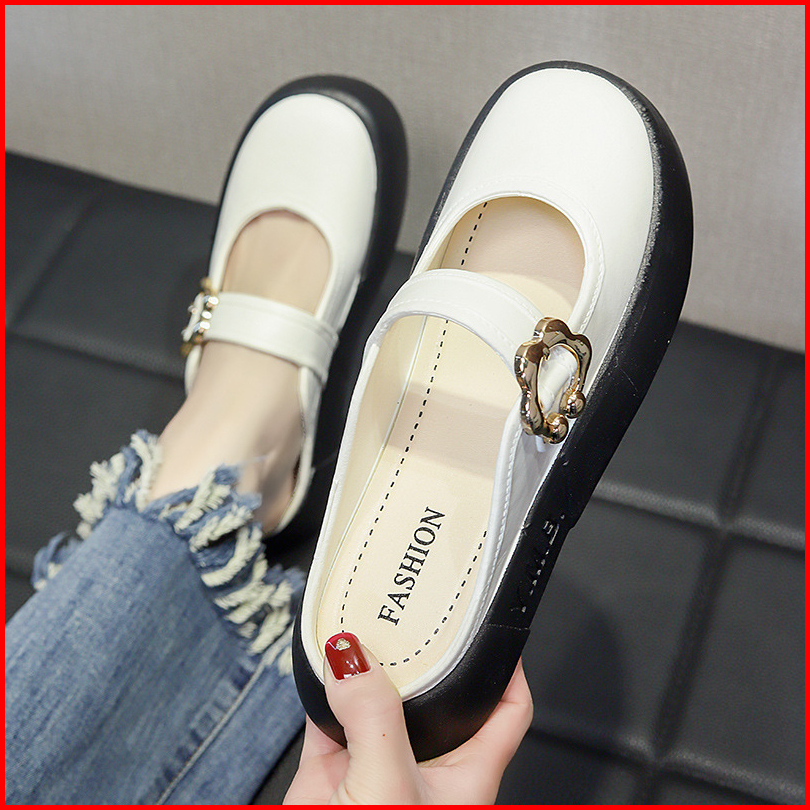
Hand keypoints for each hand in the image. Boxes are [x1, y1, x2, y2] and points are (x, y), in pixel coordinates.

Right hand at [284, 633, 531, 803]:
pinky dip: (323, 680)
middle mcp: (425, 762)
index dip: (506, 664)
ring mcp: (376, 760)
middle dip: (422, 650)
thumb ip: (374, 718)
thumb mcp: (388, 788)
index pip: (506, 708)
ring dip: (368, 660)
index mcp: (466, 774)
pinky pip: (329, 708)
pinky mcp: (331, 765)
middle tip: (411, 606)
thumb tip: (352, 660)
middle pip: (435, 690)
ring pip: (378, 694)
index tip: (494, 626)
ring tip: (365, 617)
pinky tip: (322, 654)